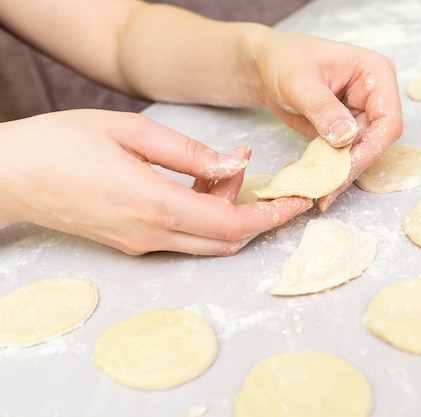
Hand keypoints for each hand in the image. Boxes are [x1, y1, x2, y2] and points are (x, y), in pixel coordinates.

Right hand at [0, 109, 311, 255]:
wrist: (11, 175)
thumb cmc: (62, 144)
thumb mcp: (130, 132)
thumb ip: (188, 152)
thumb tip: (233, 163)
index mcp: (154, 205)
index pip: (231, 224)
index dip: (270, 216)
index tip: (297, 203)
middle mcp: (152, 234)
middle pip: (225, 239)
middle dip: (257, 214)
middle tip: (267, 179)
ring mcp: (141, 244)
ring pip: (206, 240)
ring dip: (229, 211)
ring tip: (224, 167)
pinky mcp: (132, 243)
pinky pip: (184, 237)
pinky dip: (205, 215)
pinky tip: (200, 182)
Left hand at [252, 30, 403, 207]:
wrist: (266, 65)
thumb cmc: (284, 60)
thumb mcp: (299, 82)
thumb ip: (323, 109)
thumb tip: (346, 138)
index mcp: (375, 73)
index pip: (388, 119)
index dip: (370, 147)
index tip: (345, 168)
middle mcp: (375, 95)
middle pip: (376, 141)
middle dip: (352, 166)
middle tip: (327, 190)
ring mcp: (362, 114)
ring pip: (360, 152)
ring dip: (339, 172)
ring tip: (317, 191)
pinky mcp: (347, 130)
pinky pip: (344, 155)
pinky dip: (328, 169)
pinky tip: (312, 181)